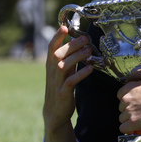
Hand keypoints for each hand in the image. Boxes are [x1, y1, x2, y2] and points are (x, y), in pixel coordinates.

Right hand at [42, 26, 92, 141]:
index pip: (51, 48)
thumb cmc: (61, 90)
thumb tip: (77, 46)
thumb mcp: (63, 73)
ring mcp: (56, 83)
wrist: (55, 114)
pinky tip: (90, 68)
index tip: (64, 27)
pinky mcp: (62, 93)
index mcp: (51, 67)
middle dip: (71, 45)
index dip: (57, 37)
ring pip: (63, 66)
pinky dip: (80, 73)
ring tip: (88, 51)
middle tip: (85, 38)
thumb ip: (69, 61)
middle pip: (58, 54)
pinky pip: (70, 81)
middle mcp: (51, 73)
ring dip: (76, 57)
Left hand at [117, 80, 140, 133]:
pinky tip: (137, 125)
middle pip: (121, 108)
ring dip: (130, 119)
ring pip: (122, 118)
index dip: (128, 101)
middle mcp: (125, 98)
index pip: (120, 96)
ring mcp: (128, 110)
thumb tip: (135, 99)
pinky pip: (123, 128)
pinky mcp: (132, 122)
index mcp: (128, 87)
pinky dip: (129, 128)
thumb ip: (137, 91)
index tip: (135, 103)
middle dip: (129, 110)